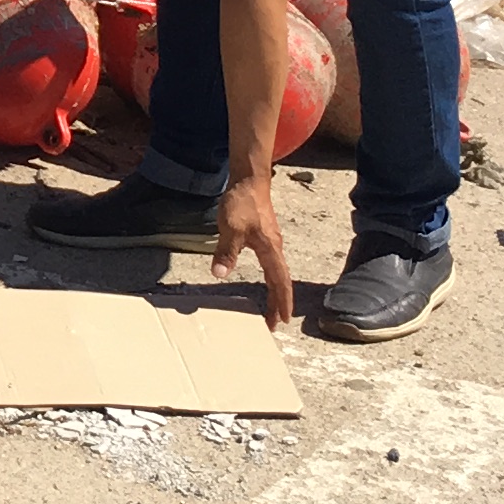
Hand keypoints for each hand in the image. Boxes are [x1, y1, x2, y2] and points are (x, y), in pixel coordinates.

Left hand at [212, 171, 293, 327]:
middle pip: (281, 282)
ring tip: (271, 309)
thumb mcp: (230, 228)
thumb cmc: (242, 202)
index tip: (283, 320)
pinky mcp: (264, 237)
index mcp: (270, 249)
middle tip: (275, 323)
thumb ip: (226, 252)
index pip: (280, 282)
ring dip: (275, 292)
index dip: (282, 302)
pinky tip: (264, 282)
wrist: (249, 181)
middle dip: (279, 303)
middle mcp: (275, 248)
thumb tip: (219, 275)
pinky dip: (270, 279)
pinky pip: (271, 265)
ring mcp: (271, 243)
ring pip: (277, 273)